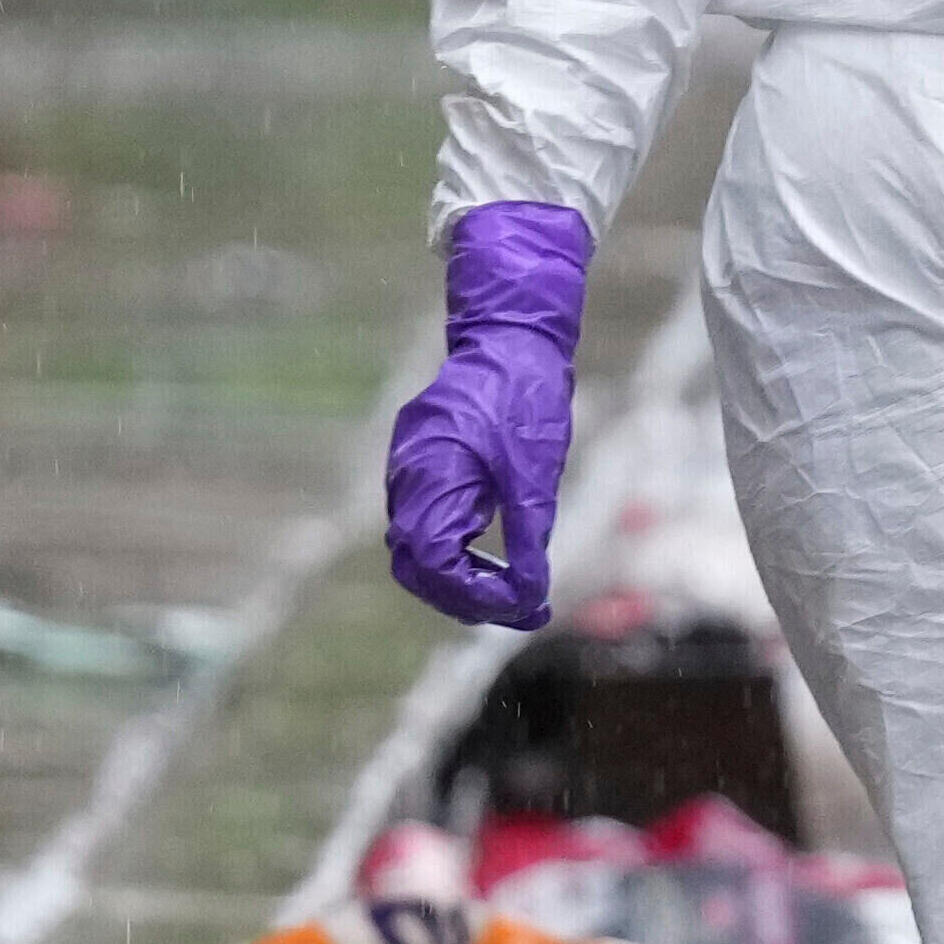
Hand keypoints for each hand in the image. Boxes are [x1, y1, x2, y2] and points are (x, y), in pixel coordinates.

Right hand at [386, 202, 593, 629]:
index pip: (433, 563)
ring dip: (455, 576)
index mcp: (432, 474)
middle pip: (414, 563)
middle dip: (462, 596)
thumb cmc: (525, 397)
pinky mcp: (418, 462)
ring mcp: (407, 467)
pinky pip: (420, 520)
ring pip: (414, 546)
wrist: (511, 335)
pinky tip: (489, 557)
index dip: (474, 595)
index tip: (522, 604)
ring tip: (509, 590)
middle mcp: (407, 475)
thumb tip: (529, 595)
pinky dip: (451, 549)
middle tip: (518, 608)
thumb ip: (527, 539)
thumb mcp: (536, 474)